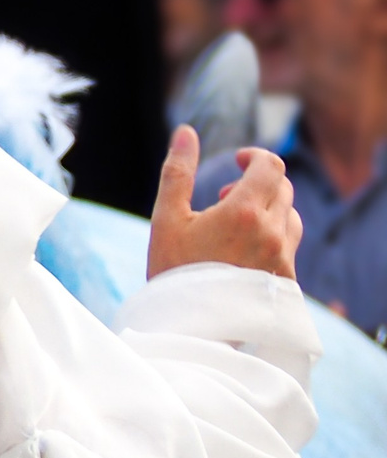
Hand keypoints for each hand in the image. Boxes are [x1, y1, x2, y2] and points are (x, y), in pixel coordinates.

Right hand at [148, 125, 300, 280]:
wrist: (187, 326)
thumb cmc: (170, 271)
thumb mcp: (166, 219)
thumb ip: (177, 172)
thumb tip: (185, 131)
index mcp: (243, 211)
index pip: (270, 165)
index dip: (256, 157)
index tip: (238, 161)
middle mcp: (271, 231)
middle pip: (281, 188)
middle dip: (257, 183)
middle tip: (224, 196)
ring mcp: (282, 256)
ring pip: (291, 215)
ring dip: (269, 209)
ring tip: (238, 223)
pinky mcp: (285, 278)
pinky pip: (291, 245)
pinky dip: (274, 236)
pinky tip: (247, 249)